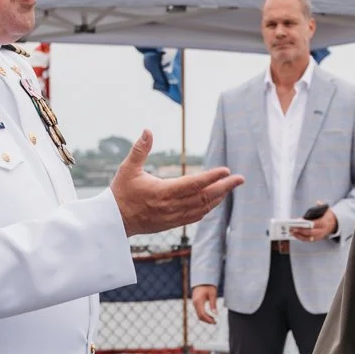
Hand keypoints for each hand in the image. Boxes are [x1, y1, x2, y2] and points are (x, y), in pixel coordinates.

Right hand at [110, 135, 241, 236]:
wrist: (114, 221)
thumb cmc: (121, 193)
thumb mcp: (128, 168)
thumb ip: (140, 149)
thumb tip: (147, 130)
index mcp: (163, 192)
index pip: (193, 184)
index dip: (212, 177)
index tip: (226, 170)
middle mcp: (171, 206)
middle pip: (205, 197)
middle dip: (224, 187)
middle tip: (240, 179)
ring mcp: (173, 217)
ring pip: (203, 208)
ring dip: (219, 197)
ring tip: (230, 187)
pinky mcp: (172, 224)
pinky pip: (196, 216)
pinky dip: (208, 208)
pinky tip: (215, 201)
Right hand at [191, 284, 218, 325]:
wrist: (202, 280)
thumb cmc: (208, 286)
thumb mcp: (212, 294)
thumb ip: (213, 304)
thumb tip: (216, 314)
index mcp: (198, 301)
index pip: (202, 314)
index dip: (208, 319)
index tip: (215, 322)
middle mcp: (194, 303)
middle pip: (200, 316)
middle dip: (207, 320)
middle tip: (215, 323)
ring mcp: (194, 304)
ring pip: (199, 315)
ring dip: (206, 319)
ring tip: (214, 320)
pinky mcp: (196, 303)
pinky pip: (199, 312)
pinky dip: (204, 315)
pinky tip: (210, 316)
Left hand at [290, 209, 338, 241]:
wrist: (334, 224)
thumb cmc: (328, 217)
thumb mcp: (327, 209)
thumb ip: (322, 206)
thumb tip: (318, 202)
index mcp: (324, 223)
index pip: (315, 224)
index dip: (306, 223)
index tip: (299, 221)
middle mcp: (322, 230)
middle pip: (310, 232)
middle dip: (300, 230)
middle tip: (293, 228)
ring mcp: (320, 236)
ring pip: (308, 238)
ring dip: (299, 235)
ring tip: (292, 232)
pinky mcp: (317, 239)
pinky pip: (308, 240)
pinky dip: (301, 238)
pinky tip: (296, 235)